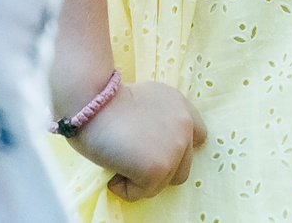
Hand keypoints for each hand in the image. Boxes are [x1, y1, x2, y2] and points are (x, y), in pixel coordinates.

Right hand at [71, 80, 206, 200]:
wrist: (93, 103)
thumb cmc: (107, 101)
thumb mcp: (146, 98)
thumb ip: (160, 118)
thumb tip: (152, 145)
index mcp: (181, 107)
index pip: (198, 136)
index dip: (176, 148)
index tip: (155, 150)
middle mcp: (185, 127)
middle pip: (182, 167)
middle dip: (157, 168)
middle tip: (132, 160)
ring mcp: (174, 149)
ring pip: (163, 183)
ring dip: (141, 179)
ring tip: (119, 163)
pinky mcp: (158, 169)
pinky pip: (142, 192)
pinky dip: (125, 188)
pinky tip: (112, 172)